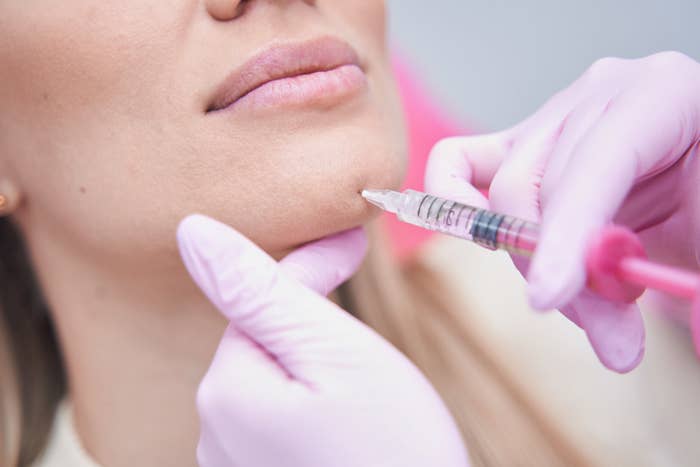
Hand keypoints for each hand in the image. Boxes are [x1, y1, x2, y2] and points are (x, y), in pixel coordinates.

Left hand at [177, 215, 467, 466]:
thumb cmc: (394, 450)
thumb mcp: (333, 353)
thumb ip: (256, 292)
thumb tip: (191, 231)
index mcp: (227, 389)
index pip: (256, 297)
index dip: (311, 267)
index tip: (354, 244)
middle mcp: (215, 432)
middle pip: (264, 339)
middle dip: (315, 323)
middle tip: (370, 341)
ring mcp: (236, 463)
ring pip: (277, 377)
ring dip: (318, 365)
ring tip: (367, 393)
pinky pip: (282, 416)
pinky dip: (316, 402)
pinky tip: (350, 425)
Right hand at [426, 51, 699, 371]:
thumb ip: (695, 280)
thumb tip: (665, 338)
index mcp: (658, 95)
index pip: (593, 166)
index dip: (568, 238)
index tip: (548, 299)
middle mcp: (597, 95)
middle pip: (539, 188)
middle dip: (564, 273)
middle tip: (614, 343)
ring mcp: (552, 117)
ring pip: (503, 196)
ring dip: (533, 264)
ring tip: (590, 313)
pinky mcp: (521, 146)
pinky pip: (459, 164)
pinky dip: (454, 206)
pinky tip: (489, 246)